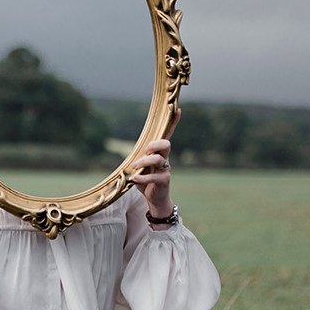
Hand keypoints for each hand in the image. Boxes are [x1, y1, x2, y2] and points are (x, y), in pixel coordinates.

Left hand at [130, 108, 181, 225]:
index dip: (173, 123)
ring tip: (135, 168)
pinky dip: (142, 178)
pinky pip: (154, 177)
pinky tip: (133, 180)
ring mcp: (166, 170)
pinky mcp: (164, 181)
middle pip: (166, 144)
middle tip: (145, 150)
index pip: (167, 135)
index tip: (177, 109)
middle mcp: (165, 159)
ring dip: (144, 162)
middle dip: (155, 145)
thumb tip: (133, 153)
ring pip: (159, 159)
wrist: (155, 200)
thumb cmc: (147, 181)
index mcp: (159, 153)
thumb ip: (139, 158)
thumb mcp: (141, 167)